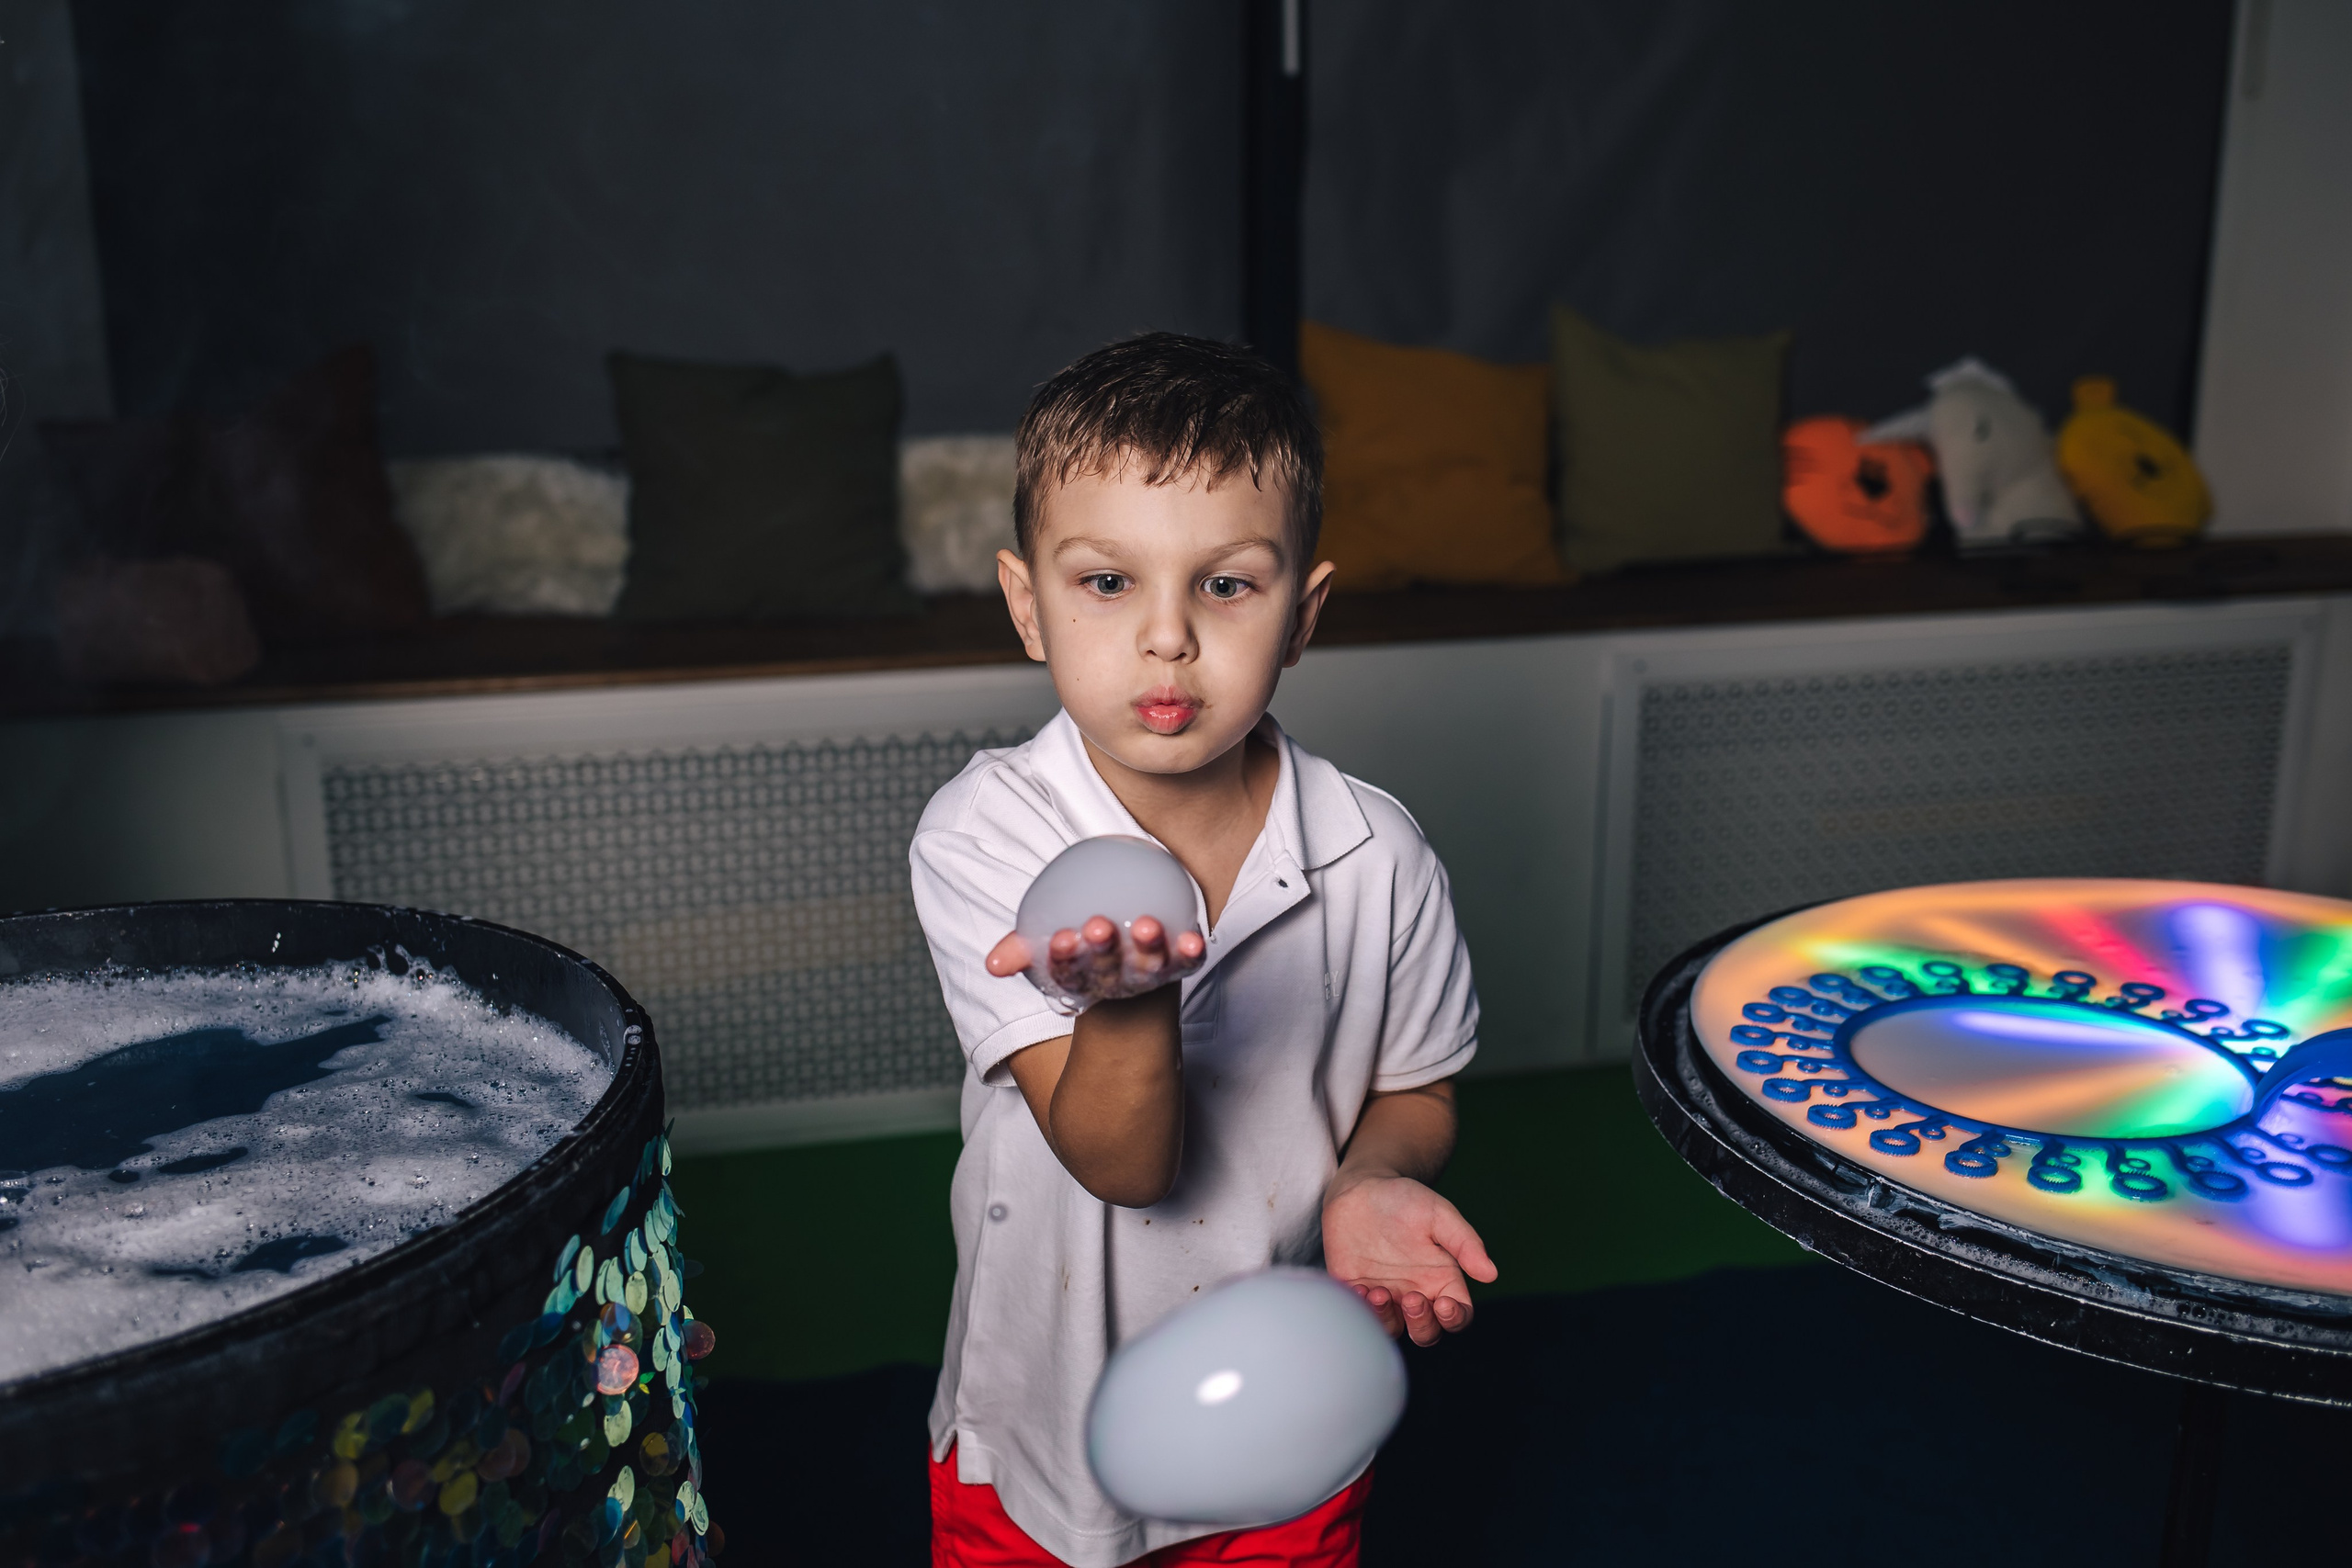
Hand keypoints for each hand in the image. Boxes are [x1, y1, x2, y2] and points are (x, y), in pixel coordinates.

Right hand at [985, 915, 1206, 1008]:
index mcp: (1082, 979)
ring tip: (1145, 926)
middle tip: (1097, 927)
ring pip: (1149, 967)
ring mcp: (1149, 974)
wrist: (1129, 966)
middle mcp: (1116, 981)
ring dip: (1148, 949)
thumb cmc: (1083, 952)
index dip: (1065, 959)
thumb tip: (993, 964)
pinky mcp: (1179, 964)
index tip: (1062, 939)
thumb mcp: (1047, 947)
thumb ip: (1020, 949)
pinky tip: (1192, 939)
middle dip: (1103, 952)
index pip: (1069, 973)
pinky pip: (1187, 961)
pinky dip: (1190, 953)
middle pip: (1108, 971)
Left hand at [1321, 1171, 1496, 1346]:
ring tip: (1378, 1292)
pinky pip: (1359, 1313)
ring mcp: (1385, 1294)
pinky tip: (1358, 1290)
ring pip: (1392, 1328)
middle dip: (1421, 1324)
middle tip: (1411, 1298)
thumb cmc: (1405, 1200)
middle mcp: (1415, 1292)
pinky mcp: (1355, 1290)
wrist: (1361, 1187)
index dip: (1454, 1318)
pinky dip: (1359, 1310)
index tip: (1443, 1303)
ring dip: (1387, 1319)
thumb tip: (1491, 1274)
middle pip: (1426, 1332)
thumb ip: (1464, 1243)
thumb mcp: (1439, 1214)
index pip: (1457, 1315)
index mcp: (1441, 1279)